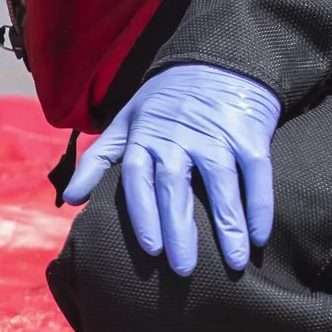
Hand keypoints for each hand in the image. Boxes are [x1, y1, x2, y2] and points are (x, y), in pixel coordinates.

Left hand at [63, 64, 279, 275]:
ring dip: (229, 225)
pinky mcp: (249, 135)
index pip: (138, 180)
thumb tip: (71, 199)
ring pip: (222, 184)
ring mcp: (216, 136)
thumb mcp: (124, 123)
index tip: (151, 250)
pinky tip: (259, 236)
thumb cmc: (163, 103)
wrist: (216, 63)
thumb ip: (98, 160)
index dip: (143, 215)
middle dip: (179, 229)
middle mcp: (179, 138)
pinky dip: (260, 205)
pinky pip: (257, 174)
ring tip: (233, 262)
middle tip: (183, 268)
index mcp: (145, 138)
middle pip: (176, 188)